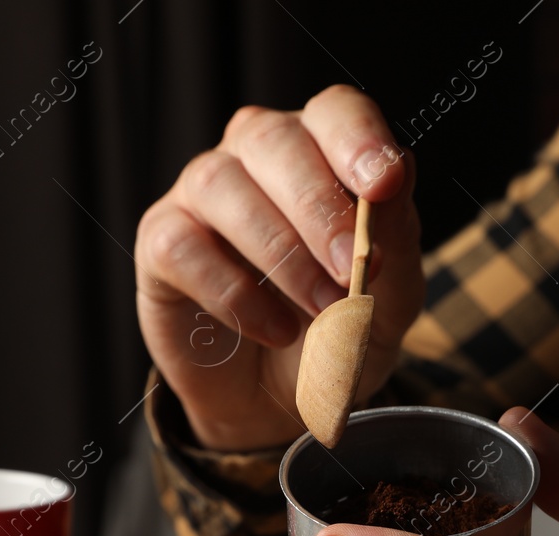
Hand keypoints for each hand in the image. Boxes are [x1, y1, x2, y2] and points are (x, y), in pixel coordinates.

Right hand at [134, 86, 424, 450]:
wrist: (283, 400)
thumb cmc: (340, 327)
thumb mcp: (391, 294)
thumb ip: (396, 234)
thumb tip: (398, 169)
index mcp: (321, 148)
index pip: (336, 112)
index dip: (358, 139)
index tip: (383, 183)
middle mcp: (255, 154)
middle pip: (274, 141)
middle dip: (318, 207)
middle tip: (350, 268)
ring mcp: (200, 194)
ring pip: (221, 185)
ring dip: (280, 253)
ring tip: (321, 310)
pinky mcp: (160, 244)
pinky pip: (183, 248)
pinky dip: (235, 295)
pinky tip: (276, 330)